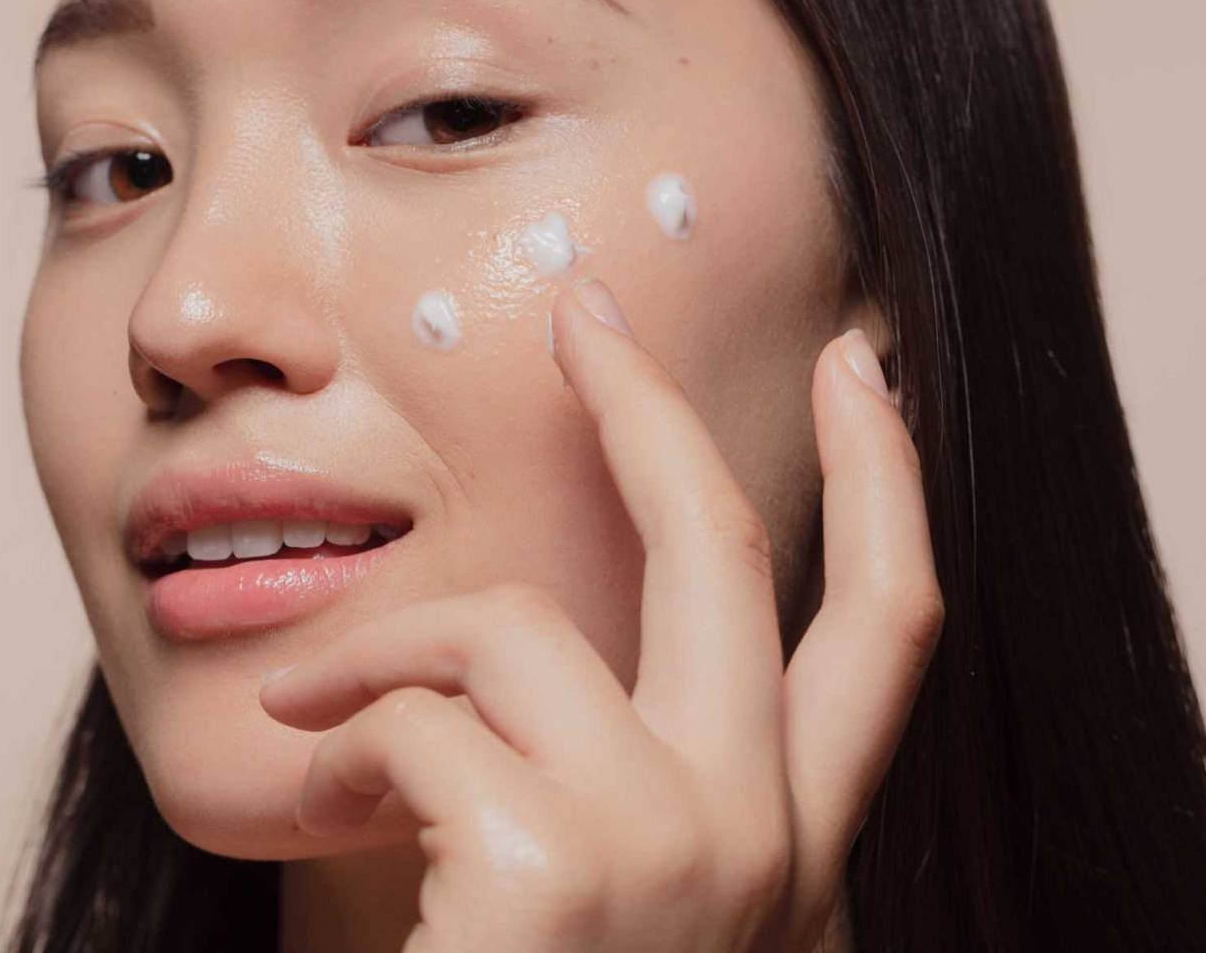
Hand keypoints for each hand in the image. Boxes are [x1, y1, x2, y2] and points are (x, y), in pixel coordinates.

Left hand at [259, 278, 943, 951]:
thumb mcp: (618, 894)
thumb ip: (618, 771)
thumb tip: (537, 633)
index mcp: (788, 840)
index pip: (887, 631)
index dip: (888, 482)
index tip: (865, 364)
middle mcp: (760, 835)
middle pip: (731, 551)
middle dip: (655, 405)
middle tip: (586, 311)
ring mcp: (675, 846)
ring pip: (513, 630)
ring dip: (391, 647)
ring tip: (318, 709)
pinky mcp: (559, 866)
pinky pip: (416, 714)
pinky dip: (344, 733)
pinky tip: (321, 799)